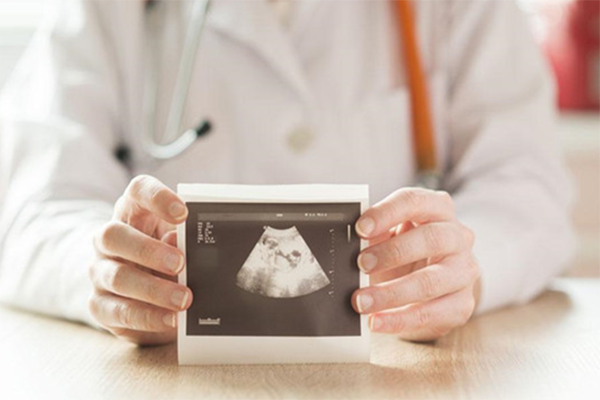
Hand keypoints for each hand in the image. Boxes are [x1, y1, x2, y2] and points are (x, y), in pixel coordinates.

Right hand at [88, 175, 191, 344]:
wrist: (146, 295)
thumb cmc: (169, 258)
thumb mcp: (182, 244)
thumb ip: (185, 240)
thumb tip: (184, 244)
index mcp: (133, 212)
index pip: (137, 191)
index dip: (157, 197)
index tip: (183, 213)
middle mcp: (109, 239)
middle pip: (114, 235)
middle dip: (148, 250)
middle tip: (180, 263)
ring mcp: (100, 272)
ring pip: (117, 276)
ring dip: (153, 289)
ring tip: (184, 299)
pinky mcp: (100, 305)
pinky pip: (119, 311)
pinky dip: (148, 317)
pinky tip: (171, 319)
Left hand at [352, 188, 479, 340]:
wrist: (434, 283)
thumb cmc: (407, 250)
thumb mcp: (390, 235)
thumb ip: (373, 233)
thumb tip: (345, 243)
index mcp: (437, 208)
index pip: (414, 201)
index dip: (386, 213)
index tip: (360, 228)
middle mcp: (457, 236)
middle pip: (430, 239)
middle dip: (392, 252)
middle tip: (361, 265)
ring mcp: (464, 270)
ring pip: (431, 281)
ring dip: (391, 293)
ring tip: (361, 301)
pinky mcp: (462, 303)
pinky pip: (432, 314)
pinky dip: (400, 320)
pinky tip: (377, 321)